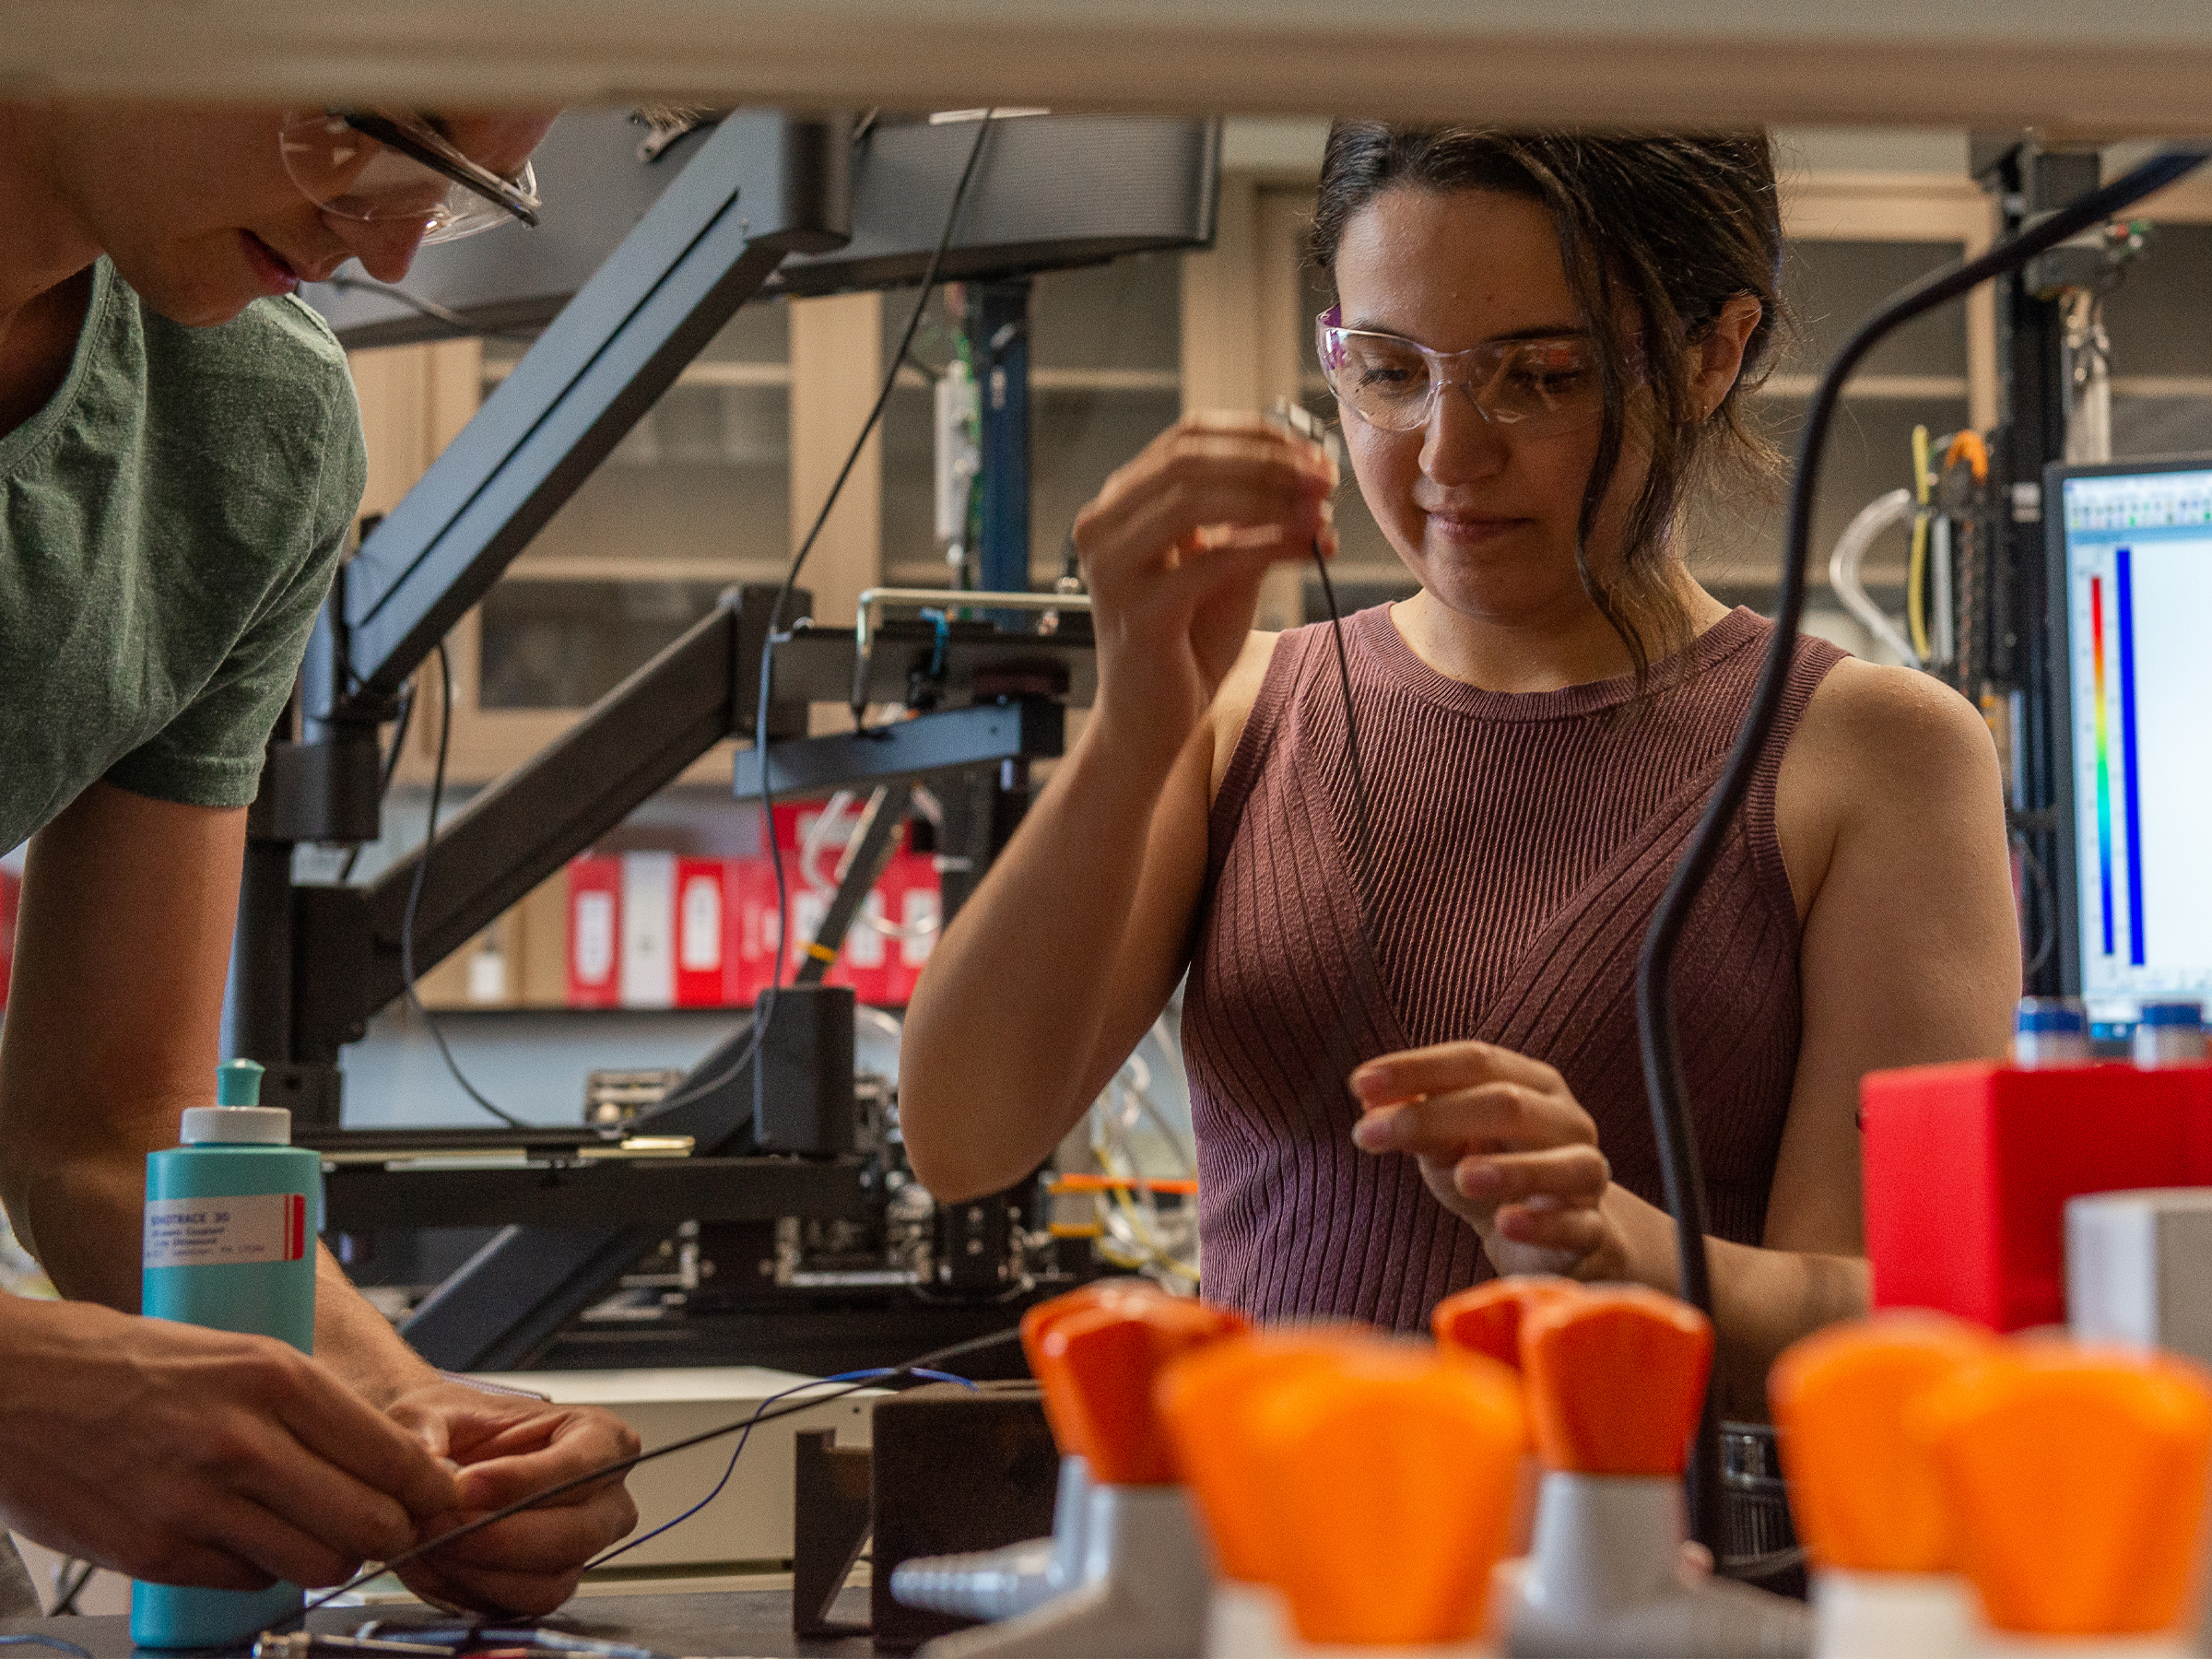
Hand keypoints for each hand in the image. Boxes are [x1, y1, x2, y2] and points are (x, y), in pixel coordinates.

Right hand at [0, 1297, 459, 1589]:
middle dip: (390, 1532)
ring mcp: (197, 1502)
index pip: (393, 1455)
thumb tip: (378, 1453)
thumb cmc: (122, 1359)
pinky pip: (245, 1581)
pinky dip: (258, 1571)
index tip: (439, 1497)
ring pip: (317, 1563)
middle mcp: (245, 1441)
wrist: (13, 1384)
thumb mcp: (236, 1351)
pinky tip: (247, 1541)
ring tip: (316, 1535)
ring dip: (328, 1558)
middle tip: (384, 1526)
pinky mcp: (154, 1550)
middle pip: (370, 1522)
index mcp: (276, 1378)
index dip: (428, 1488)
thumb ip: (304, 1404)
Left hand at [385, 1384, 639, 1615]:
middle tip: (437, 1521)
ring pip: (549, 1581)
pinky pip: (520, 1606)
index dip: (523, 1479)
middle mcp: (605, 1499)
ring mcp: (580, 1549)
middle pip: (575, 1533)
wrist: (442, 1466)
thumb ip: (425, 1425)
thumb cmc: (459, 1430)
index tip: (465, 1484)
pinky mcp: (547, 1585)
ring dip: (481, 1567)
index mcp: (600, 1439)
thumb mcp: (437, 1408)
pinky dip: (473, 1588)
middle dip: (499, 1535)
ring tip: (431, 1538)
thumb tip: (426, 1452)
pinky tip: (439, 1559)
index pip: (580, 1465)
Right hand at [1072, 412, 1336, 767]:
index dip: (1256, 434)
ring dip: (1269, 497)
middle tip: (1324, 476)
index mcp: (1121, 504)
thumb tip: (1310, 475)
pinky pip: (1212, 560)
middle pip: (1187, 459)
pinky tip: (1309, 546)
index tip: (1313, 451)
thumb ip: (1251, 518)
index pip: (1187, 437)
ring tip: (1320, 510)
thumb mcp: (1224, 565)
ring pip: (1193, 499)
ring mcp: (1112, 568)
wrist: (1152, 723)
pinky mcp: (1138, 613)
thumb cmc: (1187, 642)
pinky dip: (1269, 545)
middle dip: (1266, 461)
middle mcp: (1103, 526)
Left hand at [1350, 1041, 1619, 1278]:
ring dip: (1512, 1168)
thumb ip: (1417, 1122)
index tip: (1360, 1084)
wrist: (1552, 1239)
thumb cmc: (1492, 1172)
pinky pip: (1576, 1225)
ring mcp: (1585, 1174)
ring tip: (1463, 1177)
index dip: (1417, 1068)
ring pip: (1562, 1162)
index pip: (1475, 1060)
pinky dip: (1543, 1223)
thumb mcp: (1447, 1145)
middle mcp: (1565, 1120)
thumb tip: (1370, 1103)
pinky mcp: (1591, 1230)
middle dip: (1435, 1116)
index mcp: (1530, 1083)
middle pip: (1508, 1103)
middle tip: (1372, 1133)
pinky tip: (1508, 1223)